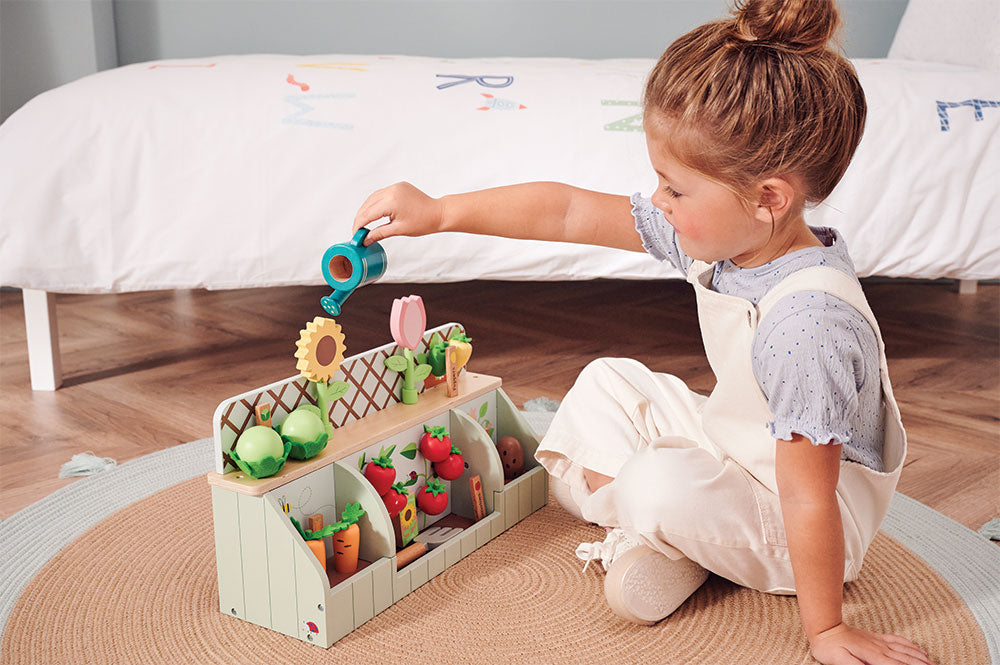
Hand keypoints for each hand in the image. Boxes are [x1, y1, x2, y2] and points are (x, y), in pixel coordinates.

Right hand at [352, 182, 443, 245]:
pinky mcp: (399, 186)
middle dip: (360, 217)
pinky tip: (373, 212)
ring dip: (366, 209)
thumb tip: (365, 239)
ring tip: (363, 223)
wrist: (438, 213)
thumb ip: (379, 233)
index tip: (355, 234)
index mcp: (391, 201)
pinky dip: (375, 203)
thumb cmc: (423, 222)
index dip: (359, 225)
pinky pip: (382, 194)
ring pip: (373, 198)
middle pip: (368, 204)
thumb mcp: (398, 230)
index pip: (368, 213)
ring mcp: (396, 186)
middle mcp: (392, 190)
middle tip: (357, 231)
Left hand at [809, 623, 935, 664]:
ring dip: (920, 657)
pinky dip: (910, 645)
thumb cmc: (829, 647)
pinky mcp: (876, 637)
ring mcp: (879, 641)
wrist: (824, 627)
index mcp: (874, 656)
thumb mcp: (840, 661)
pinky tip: (917, 648)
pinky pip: (897, 640)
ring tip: (933, 663)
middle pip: (906, 659)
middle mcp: (880, 648)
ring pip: (905, 649)